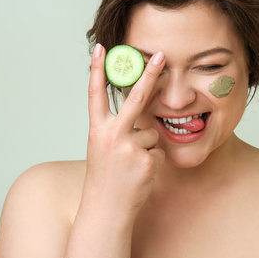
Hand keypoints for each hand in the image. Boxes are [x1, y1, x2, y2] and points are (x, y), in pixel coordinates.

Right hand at [84, 43, 165, 220]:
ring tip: (132, 165)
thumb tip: (142, 111)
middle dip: (150, 74)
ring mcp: (129, 147)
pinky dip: (153, 161)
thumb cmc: (105, 176)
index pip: (96, 94)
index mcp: (97, 130)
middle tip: (162, 55)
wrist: (106, 209)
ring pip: (152, 133)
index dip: (97, 70)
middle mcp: (112, 135)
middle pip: (136, 98)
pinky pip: (158, 151)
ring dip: (147, 147)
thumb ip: (118, 128)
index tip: (100, 48)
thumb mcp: (103, 148)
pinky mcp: (146, 160)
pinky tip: (140, 174)